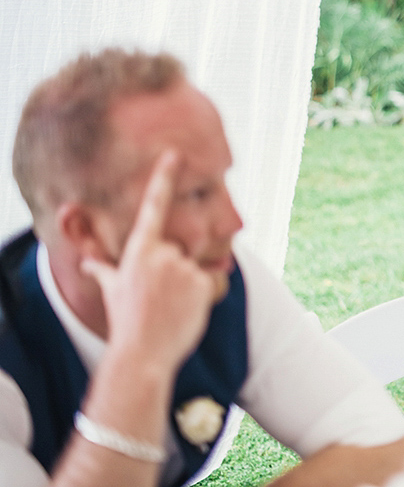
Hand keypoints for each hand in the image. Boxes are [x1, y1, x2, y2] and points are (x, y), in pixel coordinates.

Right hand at [81, 150, 223, 368]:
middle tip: (161, 300)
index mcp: (139, 251)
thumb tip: (86, 262)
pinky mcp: (202, 282)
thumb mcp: (113, 291)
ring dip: (190, 287)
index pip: (152, 207)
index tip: (174, 154)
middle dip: (175, 273)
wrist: (141, 353)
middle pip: (181, 252)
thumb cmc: (126, 321)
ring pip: (198, 268)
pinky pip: (214, 282)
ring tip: (173, 308)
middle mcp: (162, 253)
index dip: (163, 179)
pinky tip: (188, 312)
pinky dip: (206, 297)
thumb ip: (104, 271)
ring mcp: (183, 267)